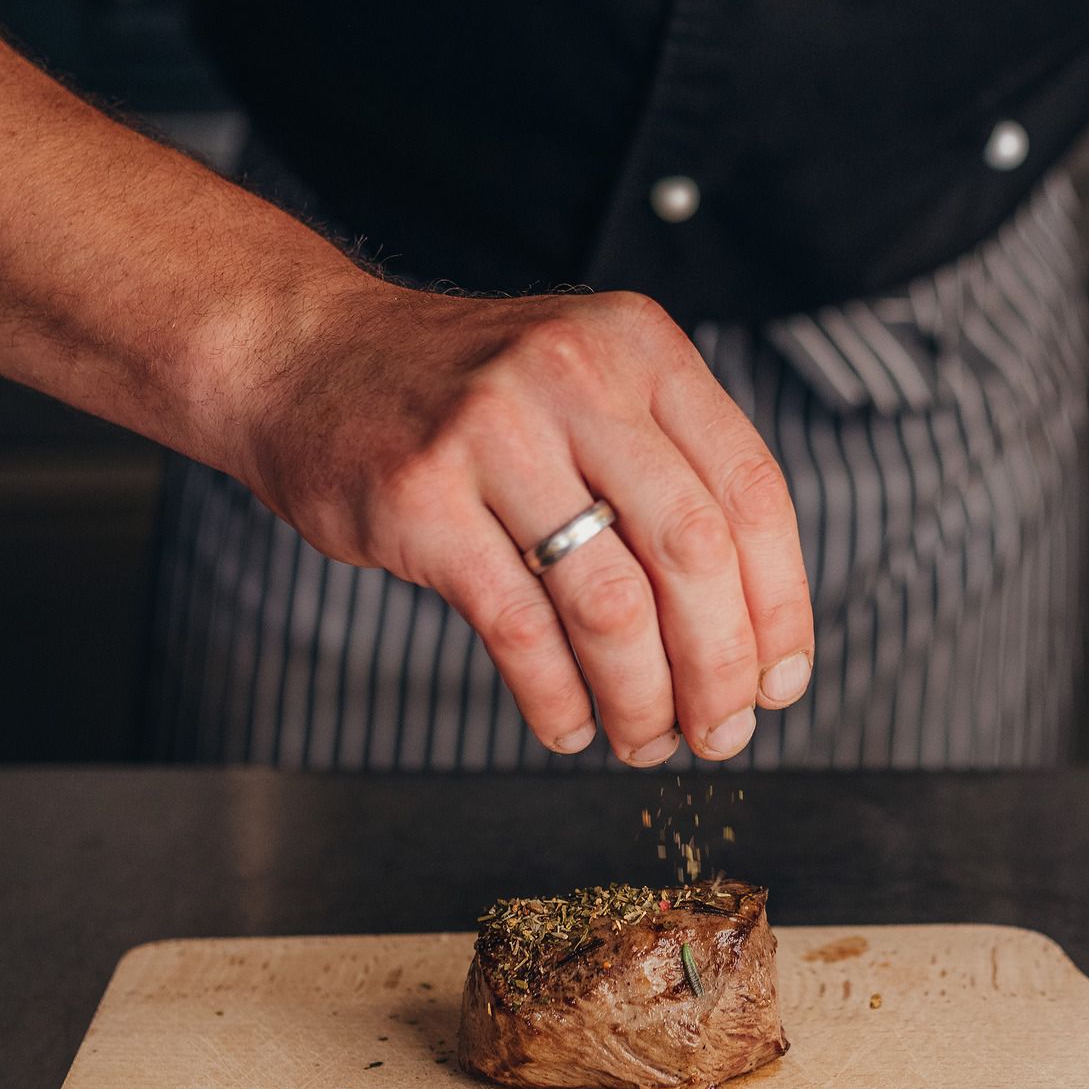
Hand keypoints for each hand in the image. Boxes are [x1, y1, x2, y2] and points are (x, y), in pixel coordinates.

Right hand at [223, 279, 813, 763]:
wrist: (306, 355)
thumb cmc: (463, 393)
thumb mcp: (585, 381)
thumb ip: (666, 467)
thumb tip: (752, 625)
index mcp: (640, 348)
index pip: (752, 490)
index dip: (782, 602)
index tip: (783, 679)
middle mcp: (575, 376)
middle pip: (695, 551)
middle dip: (722, 666)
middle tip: (721, 732)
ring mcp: (493, 433)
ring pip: (611, 602)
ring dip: (643, 696)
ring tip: (646, 740)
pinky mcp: (420, 498)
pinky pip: (519, 627)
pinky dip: (558, 698)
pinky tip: (572, 726)